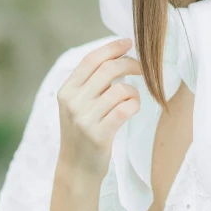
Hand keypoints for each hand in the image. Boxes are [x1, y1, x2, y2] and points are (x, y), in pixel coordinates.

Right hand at [56, 38, 141, 185]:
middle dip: (131, 64)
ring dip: (134, 91)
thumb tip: (116, 55)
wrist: (77, 169)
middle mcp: (73, 102)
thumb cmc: (83, 132)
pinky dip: (134, 105)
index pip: (91, 60)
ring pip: (121, 89)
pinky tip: (132, 109)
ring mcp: (85, 119)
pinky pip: (126, 108)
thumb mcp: (77, 105)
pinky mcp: (99, 134)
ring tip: (133, 100)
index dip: (112, 48)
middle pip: (108, 69)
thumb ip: (90, 83)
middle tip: (144, 69)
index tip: (128, 42)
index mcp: (66, 91)